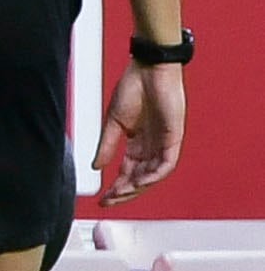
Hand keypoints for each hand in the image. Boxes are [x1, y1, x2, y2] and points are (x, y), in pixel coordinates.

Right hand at [100, 59, 187, 201]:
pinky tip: (140, 182)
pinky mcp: (173, 138)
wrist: (149, 70)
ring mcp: (162, 143)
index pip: (126, 171)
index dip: (115, 186)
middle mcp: (150, 146)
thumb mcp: (112, 121)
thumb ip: (106, 145)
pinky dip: (154, 175)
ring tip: (122, 193)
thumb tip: (96, 166)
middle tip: (110, 201)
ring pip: (153, 175)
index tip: (103, 198)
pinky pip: (166, 164)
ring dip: (138, 187)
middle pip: (139, 178)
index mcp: (135, 142)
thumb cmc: (133, 87)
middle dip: (124, 192)